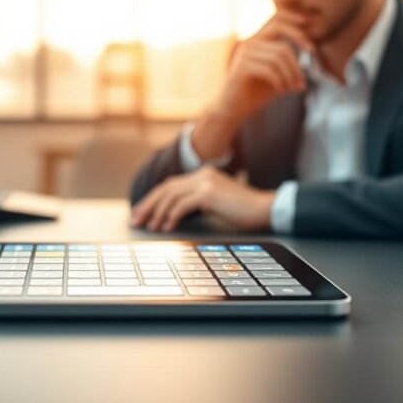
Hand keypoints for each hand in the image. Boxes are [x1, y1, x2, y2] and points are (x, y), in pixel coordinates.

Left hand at [130, 166, 274, 232]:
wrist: (265, 209)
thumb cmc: (243, 211)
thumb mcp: (216, 203)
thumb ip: (198, 202)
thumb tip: (173, 215)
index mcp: (202, 175)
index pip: (170, 185)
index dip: (153, 199)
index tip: (142, 213)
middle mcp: (201, 175)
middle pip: (165, 188)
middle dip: (148, 205)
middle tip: (137, 220)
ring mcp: (205, 182)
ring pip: (170, 196)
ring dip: (157, 213)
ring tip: (151, 227)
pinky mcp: (209, 193)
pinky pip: (182, 205)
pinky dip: (171, 216)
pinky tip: (168, 227)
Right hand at [213, 15, 313, 121]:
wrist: (233, 109)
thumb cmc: (255, 92)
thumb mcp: (277, 75)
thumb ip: (289, 62)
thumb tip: (310, 51)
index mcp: (257, 41)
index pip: (278, 24)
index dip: (296, 31)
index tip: (311, 48)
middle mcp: (250, 43)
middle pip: (283, 46)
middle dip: (296, 67)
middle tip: (302, 84)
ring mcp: (244, 53)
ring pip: (278, 59)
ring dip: (289, 78)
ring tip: (291, 90)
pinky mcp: (242, 66)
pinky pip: (269, 70)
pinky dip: (280, 82)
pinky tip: (281, 91)